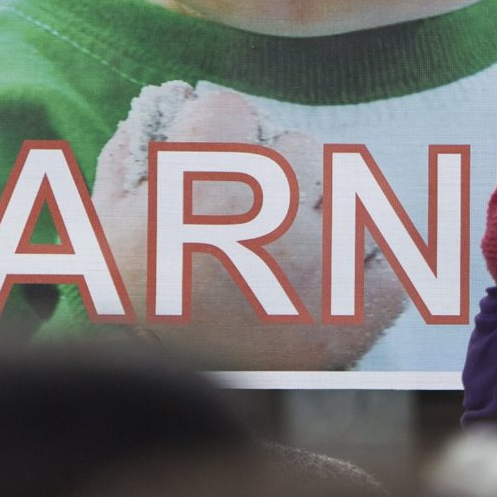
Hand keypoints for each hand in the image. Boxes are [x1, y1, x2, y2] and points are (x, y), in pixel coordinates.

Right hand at [94, 82, 402, 372]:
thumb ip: (135, 153)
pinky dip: (368, 265)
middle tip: (249, 220)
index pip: (228, 108)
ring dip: (323, 213)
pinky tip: (327, 284)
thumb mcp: (105, 228)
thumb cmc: (138, 309)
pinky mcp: (365, 311)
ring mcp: (325, 269)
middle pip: (299, 147)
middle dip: (274, 174)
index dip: (211, 131)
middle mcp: (269, 226)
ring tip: (286, 255)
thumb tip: (177, 95)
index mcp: (198, 200)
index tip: (202, 162)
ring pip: (350, 189)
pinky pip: (391, 254)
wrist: (180, 401)